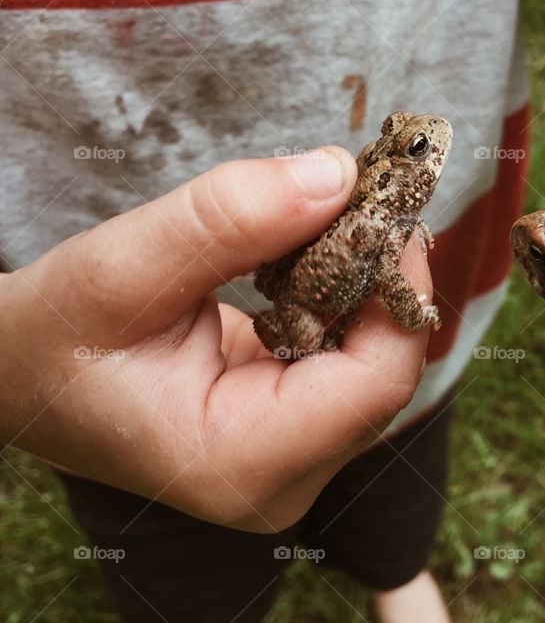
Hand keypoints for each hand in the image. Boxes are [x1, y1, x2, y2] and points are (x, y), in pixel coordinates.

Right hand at [0, 149, 432, 531]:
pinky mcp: (293, 429)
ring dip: (368, 282)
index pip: (377, 382)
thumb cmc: (52, 334)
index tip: (385, 205)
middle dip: (385, 278)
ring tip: (342, 214)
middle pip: (386, 372)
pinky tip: (318, 254)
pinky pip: (351, 359)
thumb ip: (228, 220)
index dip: (398, 288)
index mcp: (240, 461)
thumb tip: (338, 175)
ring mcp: (291, 459)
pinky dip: (347, 298)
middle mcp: (280, 478)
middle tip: (368, 193)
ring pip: (377, 362)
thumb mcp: (120, 266)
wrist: (21, 373)